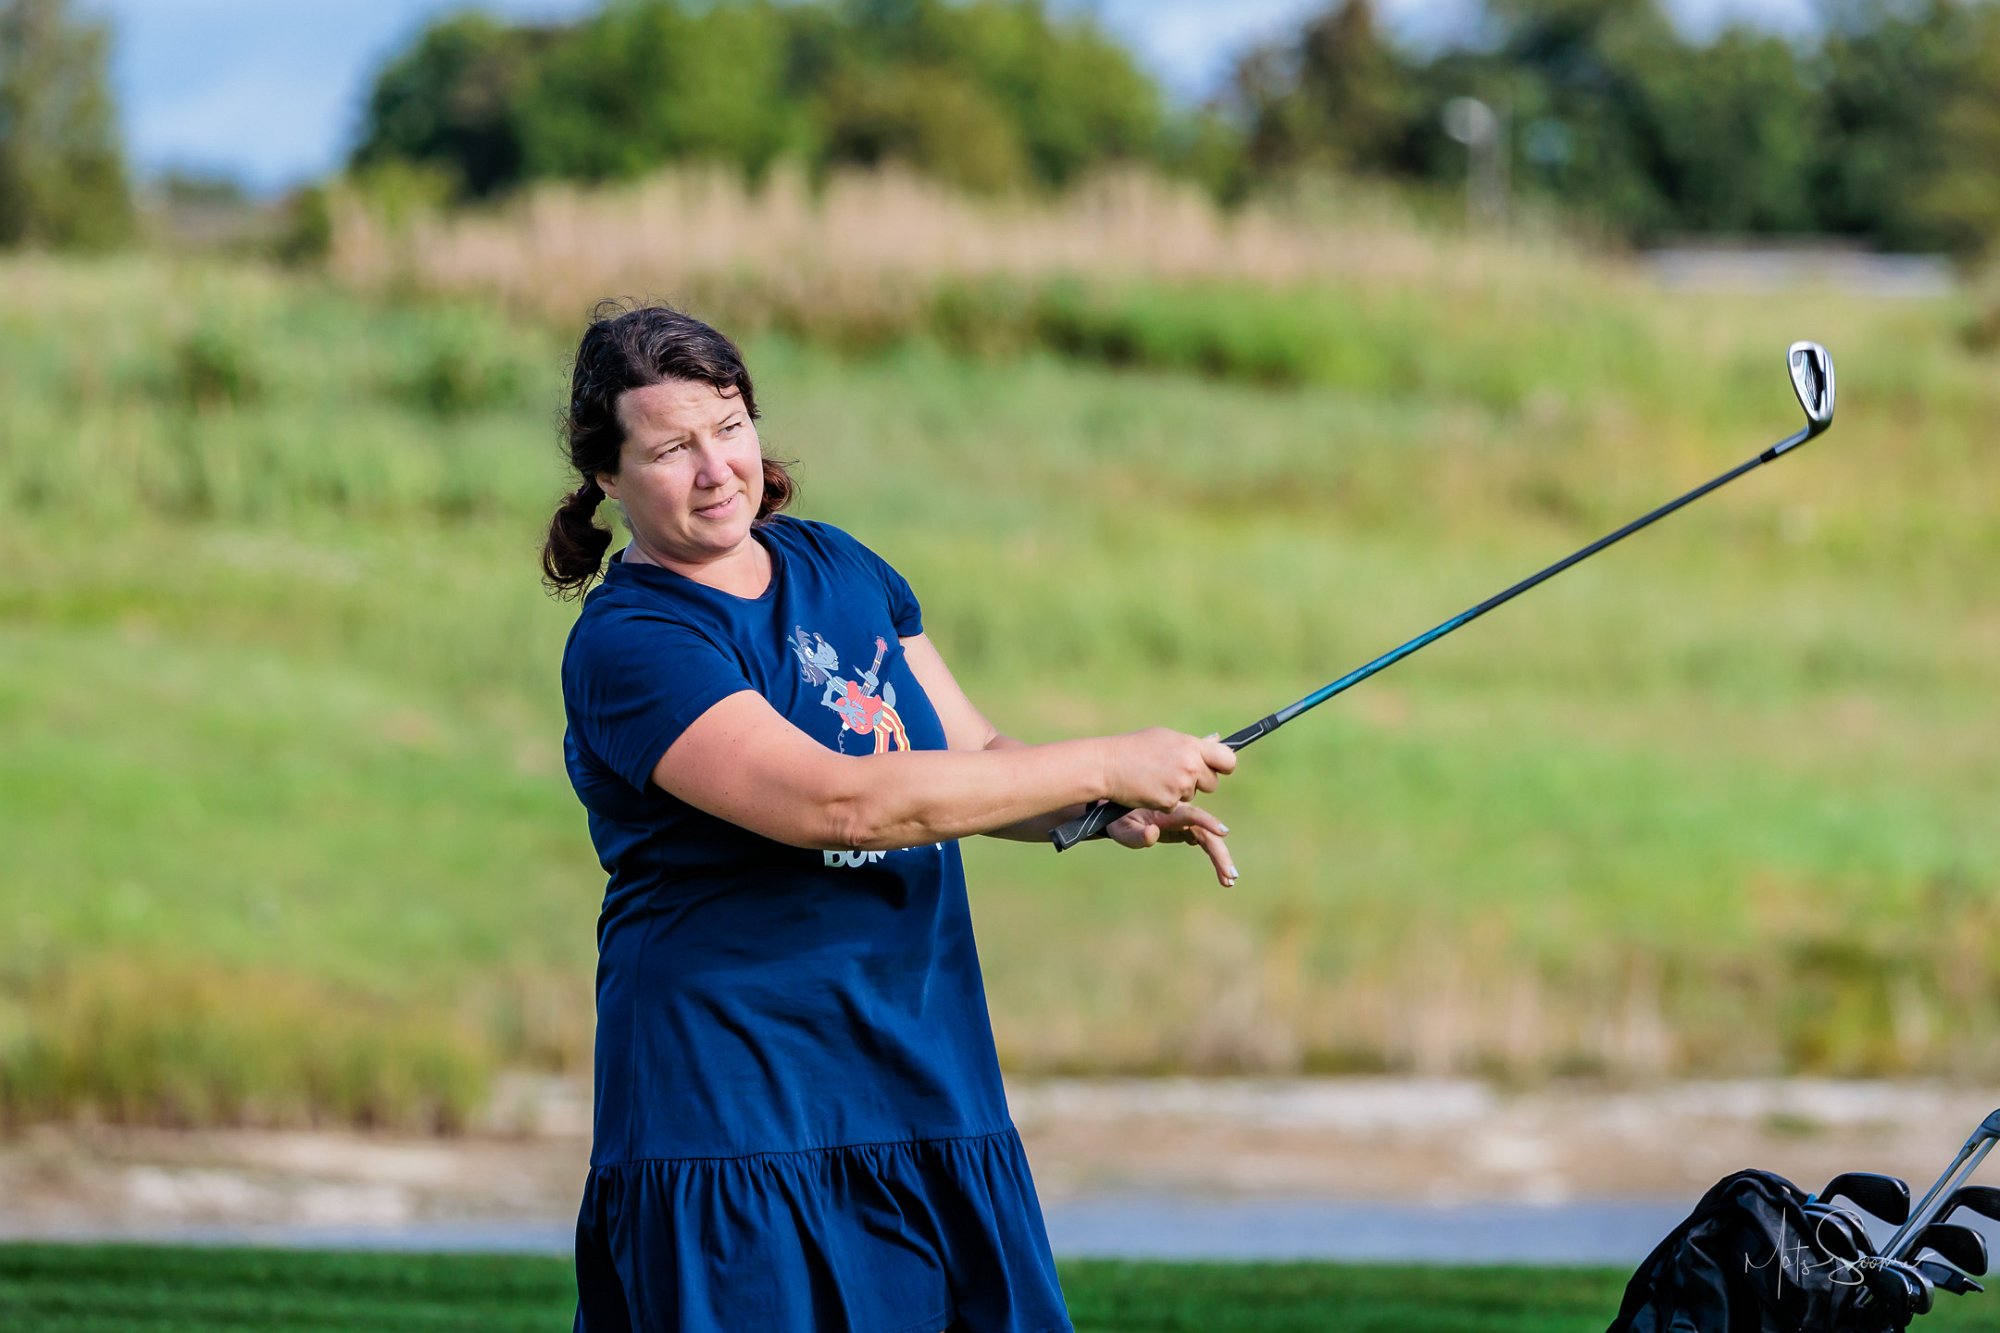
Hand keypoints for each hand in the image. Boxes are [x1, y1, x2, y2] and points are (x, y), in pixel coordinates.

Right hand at [1100, 728, 1236, 813]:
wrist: (1108, 765)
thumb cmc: (1133, 748)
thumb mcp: (1165, 738)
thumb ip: (1191, 745)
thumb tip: (1215, 742)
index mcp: (1192, 746)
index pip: (1227, 759)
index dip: (1224, 766)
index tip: (1217, 768)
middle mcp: (1191, 765)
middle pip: (1212, 783)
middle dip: (1198, 783)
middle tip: (1176, 775)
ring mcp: (1181, 785)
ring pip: (1192, 795)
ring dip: (1179, 792)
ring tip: (1156, 778)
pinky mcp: (1170, 802)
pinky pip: (1175, 806)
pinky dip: (1164, 801)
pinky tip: (1149, 789)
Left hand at [1107, 803, 1237, 886]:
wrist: (1117, 814)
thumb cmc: (1118, 822)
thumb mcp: (1121, 829)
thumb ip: (1136, 834)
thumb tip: (1153, 834)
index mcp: (1168, 812)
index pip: (1193, 815)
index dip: (1208, 822)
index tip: (1223, 833)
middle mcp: (1181, 815)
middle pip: (1207, 833)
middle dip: (1220, 853)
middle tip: (1230, 876)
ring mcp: (1185, 822)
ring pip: (1209, 839)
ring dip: (1220, 858)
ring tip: (1229, 881)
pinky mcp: (1184, 829)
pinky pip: (1204, 842)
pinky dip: (1214, 857)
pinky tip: (1222, 874)